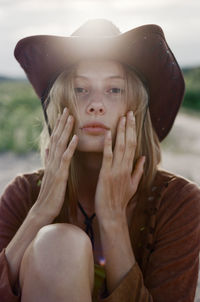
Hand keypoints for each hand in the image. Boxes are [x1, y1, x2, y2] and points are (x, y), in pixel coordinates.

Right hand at [31, 107, 77, 222]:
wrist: (44, 209)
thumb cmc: (51, 193)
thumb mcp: (51, 173)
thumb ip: (50, 160)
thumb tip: (49, 148)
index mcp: (52, 160)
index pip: (56, 139)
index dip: (59, 126)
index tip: (64, 114)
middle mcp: (52, 160)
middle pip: (57, 138)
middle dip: (62, 123)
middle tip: (67, 109)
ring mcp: (55, 167)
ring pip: (60, 144)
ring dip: (65, 130)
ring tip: (71, 117)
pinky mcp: (60, 175)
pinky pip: (65, 158)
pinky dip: (70, 147)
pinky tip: (75, 138)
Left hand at [95, 110, 144, 222]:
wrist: (112, 214)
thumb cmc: (120, 200)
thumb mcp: (133, 185)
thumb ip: (138, 170)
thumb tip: (142, 158)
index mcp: (130, 168)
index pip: (133, 145)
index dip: (132, 131)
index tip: (132, 119)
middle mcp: (124, 167)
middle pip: (128, 143)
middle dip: (129, 127)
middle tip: (129, 112)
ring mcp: (116, 170)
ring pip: (120, 147)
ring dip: (121, 132)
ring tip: (122, 118)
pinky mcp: (106, 175)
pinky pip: (108, 157)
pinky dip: (109, 145)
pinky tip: (108, 133)